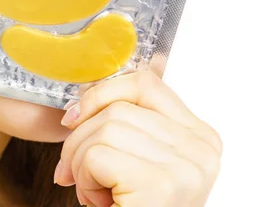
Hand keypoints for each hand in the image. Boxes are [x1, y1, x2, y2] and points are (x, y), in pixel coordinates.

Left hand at [54, 71, 221, 206]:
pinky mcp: (162, 186)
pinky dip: (84, 180)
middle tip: (80, 175)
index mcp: (201, 138)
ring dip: (82, 164)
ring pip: (104, 129)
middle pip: (119, 109)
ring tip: (98, 193)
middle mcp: (202, 150)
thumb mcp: (142, 163)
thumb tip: (81, 106)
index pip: (146, 84)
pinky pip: (97, 156)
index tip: (77, 117)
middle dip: (82, 141)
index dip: (103, 94)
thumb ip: (131, 128)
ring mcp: (187, 167)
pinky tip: (99, 202)